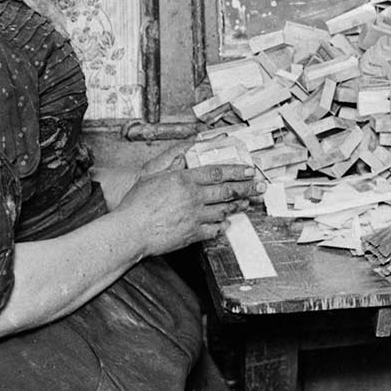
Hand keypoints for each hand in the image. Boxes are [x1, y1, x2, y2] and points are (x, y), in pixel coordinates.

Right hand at [115, 162, 261, 257]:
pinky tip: (226, 224)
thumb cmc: (136, 203)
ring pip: (223, 210)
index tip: (249, 170)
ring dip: (237, 206)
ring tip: (246, 203)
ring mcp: (194, 217)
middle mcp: (192, 197)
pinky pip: (213, 230)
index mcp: (183, 180)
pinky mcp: (192, 234)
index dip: (236, 171)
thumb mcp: (151, 175)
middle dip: (247, 188)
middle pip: (226, 191)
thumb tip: (184, 156)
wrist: (130, 230)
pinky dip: (222, 226)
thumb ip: (170, 164)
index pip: (217, 172)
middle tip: (260, 187)